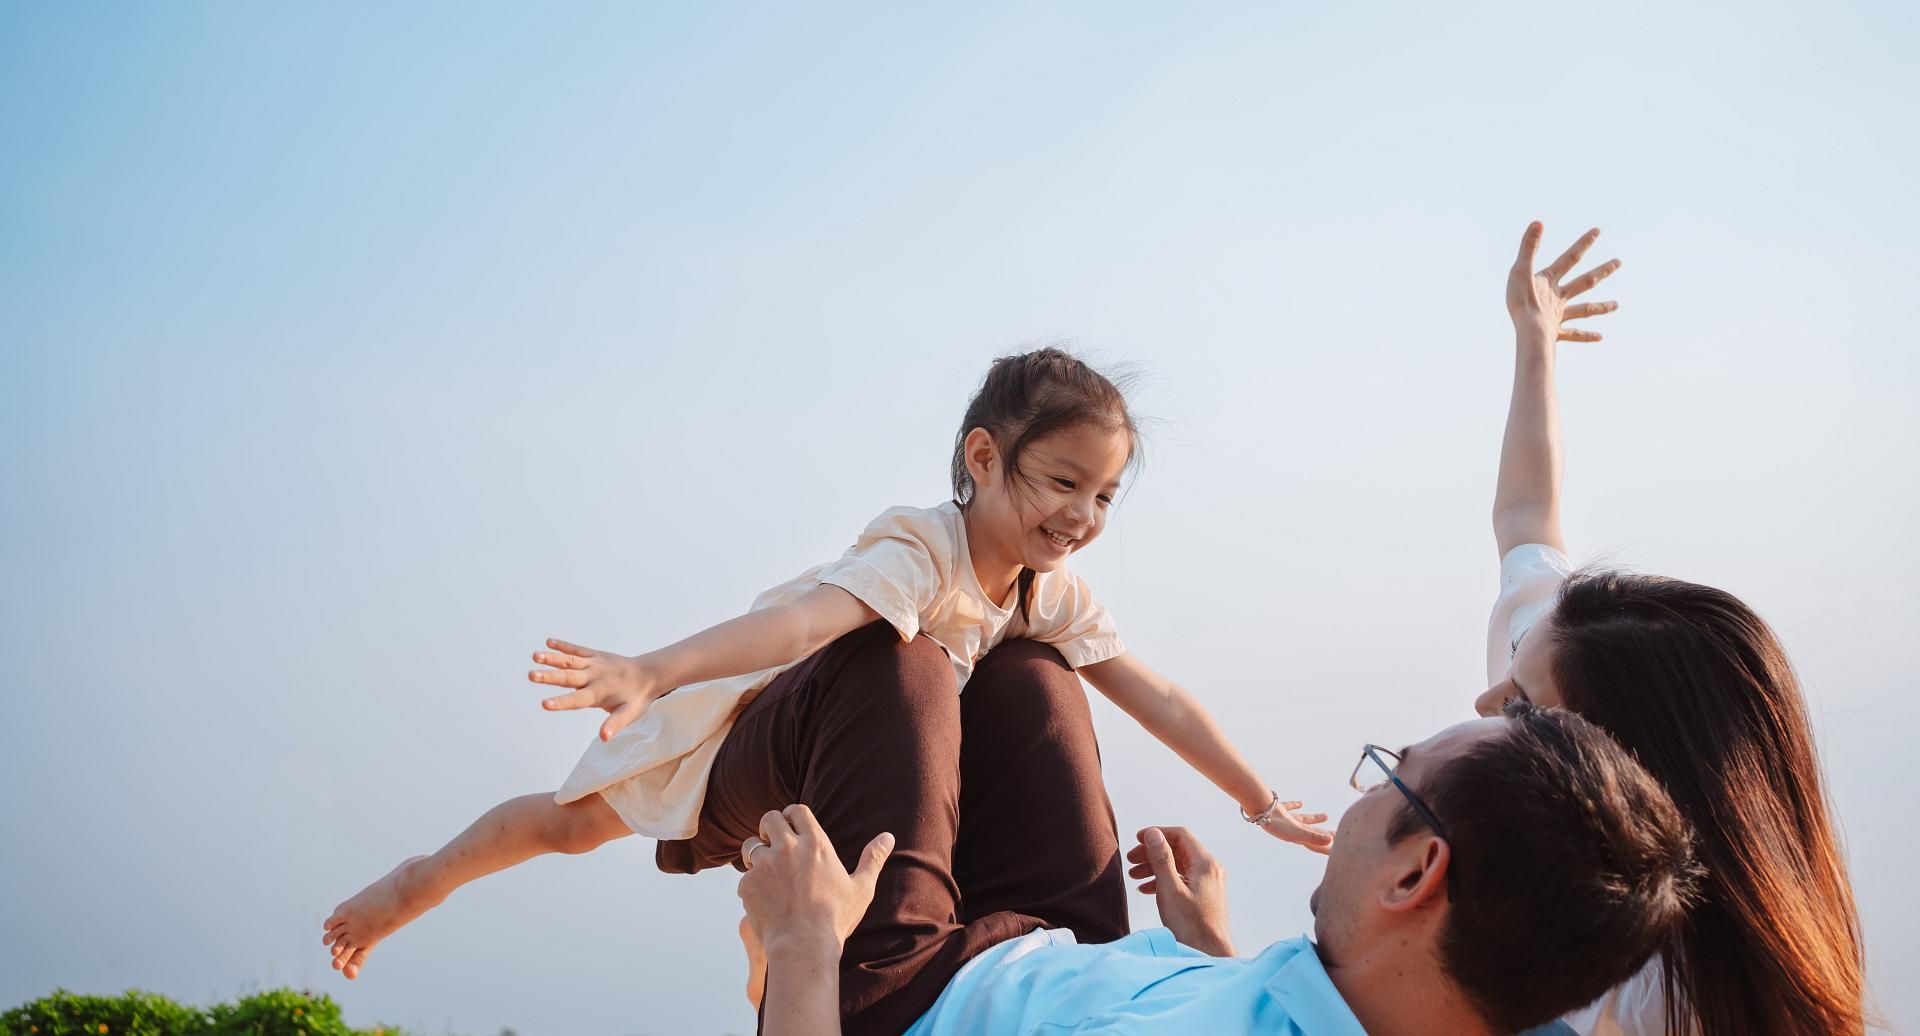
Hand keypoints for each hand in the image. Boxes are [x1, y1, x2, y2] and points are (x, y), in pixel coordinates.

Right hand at [531, 638, 664, 740]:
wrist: (649, 674)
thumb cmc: (637, 698)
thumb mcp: (629, 714)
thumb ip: (614, 724)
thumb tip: (604, 737)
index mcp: (599, 693)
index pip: (577, 699)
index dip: (561, 702)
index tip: (545, 704)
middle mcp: (594, 676)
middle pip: (568, 677)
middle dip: (549, 677)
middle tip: (532, 675)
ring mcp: (593, 664)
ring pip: (570, 660)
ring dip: (552, 658)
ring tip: (535, 656)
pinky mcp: (595, 655)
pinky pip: (577, 650)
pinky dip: (563, 646)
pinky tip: (548, 643)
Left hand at [737, 805, 893, 954]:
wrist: (803, 946)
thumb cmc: (836, 919)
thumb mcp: (861, 888)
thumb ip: (873, 859)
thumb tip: (888, 837)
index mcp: (815, 843)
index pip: (796, 810)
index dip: (791, 815)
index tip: (791, 827)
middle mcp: (787, 847)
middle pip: (769, 818)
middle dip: (769, 828)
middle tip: (774, 843)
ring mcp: (764, 865)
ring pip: (751, 846)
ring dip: (757, 855)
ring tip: (767, 872)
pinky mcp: (748, 884)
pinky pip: (745, 876)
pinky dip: (752, 884)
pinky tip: (765, 900)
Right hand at [1128, 826, 1235, 956]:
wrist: (1209, 953)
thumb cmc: (1191, 926)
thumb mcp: (1169, 889)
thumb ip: (1161, 859)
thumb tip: (1153, 833)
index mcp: (1205, 864)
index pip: (1180, 835)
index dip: (1157, 834)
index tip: (1137, 839)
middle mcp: (1209, 869)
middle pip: (1178, 849)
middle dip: (1153, 852)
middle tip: (1131, 859)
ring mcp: (1207, 883)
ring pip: (1178, 865)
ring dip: (1155, 866)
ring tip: (1134, 875)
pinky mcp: (1203, 895)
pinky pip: (1181, 879)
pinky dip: (1163, 879)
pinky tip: (1147, 889)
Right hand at [1252, 798, 1332, 854]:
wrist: (1260, 812)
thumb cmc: (1278, 825)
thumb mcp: (1298, 831)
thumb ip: (1314, 837)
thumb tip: (1331, 841)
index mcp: (1298, 837)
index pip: (1315, 845)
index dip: (1325, 849)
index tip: (1337, 852)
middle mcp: (1293, 830)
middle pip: (1312, 833)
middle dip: (1324, 835)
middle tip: (1337, 835)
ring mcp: (1286, 820)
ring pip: (1304, 820)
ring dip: (1314, 819)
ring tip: (1326, 816)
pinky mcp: (1280, 811)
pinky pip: (1290, 808)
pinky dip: (1295, 806)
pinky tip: (1301, 803)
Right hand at [1507, 222, 1620, 348]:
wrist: (1528, 333)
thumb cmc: (1521, 302)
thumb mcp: (1520, 270)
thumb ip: (1528, 247)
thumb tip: (1538, 222)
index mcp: (1550, 281)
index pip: (1571, 258)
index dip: (1583, 243)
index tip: (1597, 231)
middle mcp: (1559, 297)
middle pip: (1585, 281)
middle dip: (1602, 271)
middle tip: (1618, 262)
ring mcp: (1559, 315)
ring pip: (1584, 310)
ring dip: (1601, 306)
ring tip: (1616, 305)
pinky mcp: (1555, 333)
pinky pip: (1573, 334)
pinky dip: (1586, 336)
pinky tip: (1600, 337)